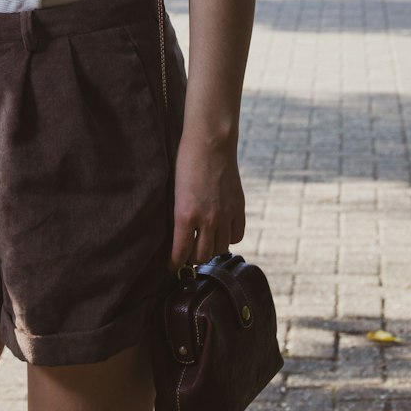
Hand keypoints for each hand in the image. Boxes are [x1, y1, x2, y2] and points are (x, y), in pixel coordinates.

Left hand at [168, 133, 244, 272]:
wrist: (210, 143)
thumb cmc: (185, 162)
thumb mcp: (175, 192)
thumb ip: (179, 215)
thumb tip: (178, 235)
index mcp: (185, 215)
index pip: (180, 253)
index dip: (175, 264)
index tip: (172, 267)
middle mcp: (207, 219)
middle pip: (202, 256)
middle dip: (192, 259)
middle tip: (187, 256)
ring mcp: (225, 215)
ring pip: (220, 249)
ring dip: (211, 250)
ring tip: (204, 244)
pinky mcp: (239, 208)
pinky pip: (237, 236)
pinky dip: (228, 239)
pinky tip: (221, 233)